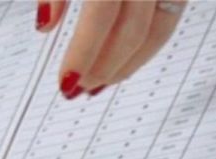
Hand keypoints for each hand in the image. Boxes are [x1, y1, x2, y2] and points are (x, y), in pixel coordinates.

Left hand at [38, 0, 186, 96]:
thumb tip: (44, 26)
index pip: (102, 14)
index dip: (83, 53)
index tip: (65, 83)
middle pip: (132, 30)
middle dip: (104, 67)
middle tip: (79, 88)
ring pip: (157, 31)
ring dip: (128, 64)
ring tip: (102, 81)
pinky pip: (171, 17)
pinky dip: (148, 44)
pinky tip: (127, 58)